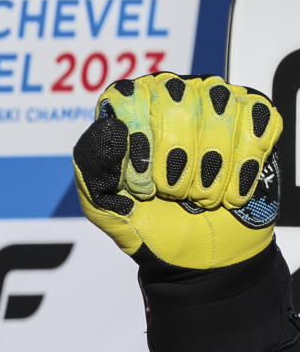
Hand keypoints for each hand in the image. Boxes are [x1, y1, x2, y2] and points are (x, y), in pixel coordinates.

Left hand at [73, 73, 281, 269]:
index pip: (129, 97)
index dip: (137, 140)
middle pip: (176, 99)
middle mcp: (170, 95)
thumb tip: (111, 128)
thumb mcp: (102, 203)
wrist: (192, 256)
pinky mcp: (253, 119)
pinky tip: (228, 193)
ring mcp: (214, 103)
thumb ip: (93, 165)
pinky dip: (242, 168)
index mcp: (128, 110)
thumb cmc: (144, 222)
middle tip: (170, 192)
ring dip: (210, 167)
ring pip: (220, 107)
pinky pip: (257, 124)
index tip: (141, 182)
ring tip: (197, 196)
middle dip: (174, 157)